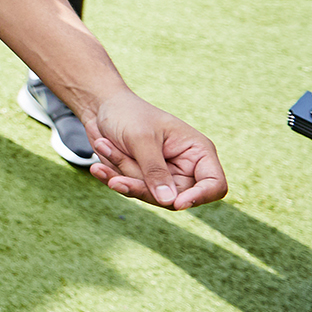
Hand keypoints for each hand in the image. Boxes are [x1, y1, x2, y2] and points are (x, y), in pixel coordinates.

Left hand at [85, 93, 228, 209]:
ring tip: (104, 146)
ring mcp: (164, 176)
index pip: (214, 185)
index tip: (177, 203)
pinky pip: (131, 189)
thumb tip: (170, 203)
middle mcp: (185, 168)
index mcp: (198, 152)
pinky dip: (112, 176)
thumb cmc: (127, 114)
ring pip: (149, 195)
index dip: (200, 197)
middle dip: (141, 184)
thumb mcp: (141, 139)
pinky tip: (98, 167)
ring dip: (123, 172)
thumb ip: (154, 170)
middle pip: (174, 197)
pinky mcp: (143, 180)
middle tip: (115, 176)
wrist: (101, 107)